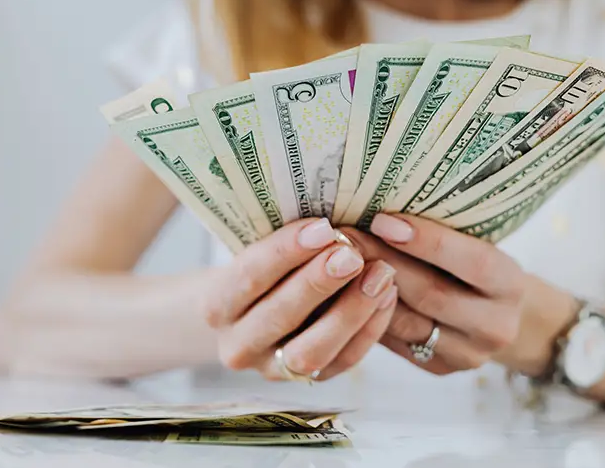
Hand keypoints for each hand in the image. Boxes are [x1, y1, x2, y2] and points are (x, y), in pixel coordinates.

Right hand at [201, 218, 397, 380]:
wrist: (254, 313)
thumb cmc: (264, 270)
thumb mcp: (260, 250)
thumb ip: (287, 242)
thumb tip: (331, 223)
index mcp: (217, 305)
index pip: (249, 276)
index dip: (286, 251)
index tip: (323, 228)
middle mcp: (238, 345)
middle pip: (279, 316)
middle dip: (318, 282)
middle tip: (352, 254)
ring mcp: (272, 369)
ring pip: (311, 350)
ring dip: (350, 310)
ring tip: (380, 274)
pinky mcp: (309, 381)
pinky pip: (343, 361)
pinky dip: (369, 329)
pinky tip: (387, 296)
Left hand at [341, 214, 576, 375]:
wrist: (498, 314)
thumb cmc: (475, 266)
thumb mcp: (475, 244)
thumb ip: (442, 233)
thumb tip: (382, 211)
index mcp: (511, 285)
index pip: (473, 262)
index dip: (427, 241)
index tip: (381, 220)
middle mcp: (495, 326)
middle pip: (432, 294)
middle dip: (384, 262)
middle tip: (345, 236)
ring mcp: (467, 354)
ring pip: (406, 323)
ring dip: (366, 290)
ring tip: (335, 261)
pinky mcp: (439, 368)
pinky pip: (395, 341)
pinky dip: (368, 314)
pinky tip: (343, 290)